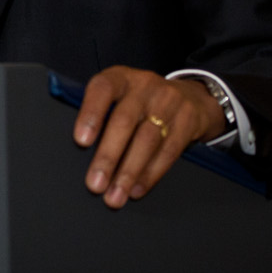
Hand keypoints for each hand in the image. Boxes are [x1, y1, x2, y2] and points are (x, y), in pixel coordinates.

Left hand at [74, 67, 227, 206]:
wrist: (191, 96)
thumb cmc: (141, 100)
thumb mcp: (121, 94)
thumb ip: (102, 112)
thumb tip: (80, 146)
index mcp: (121, 77)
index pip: (102, 89)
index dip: (90, 114)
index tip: (81, 141)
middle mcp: (144, 86)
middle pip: (124, 121)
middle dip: (108, 156)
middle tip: (95, 183)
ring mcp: (169, 103)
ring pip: (146, 140)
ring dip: (128, 172)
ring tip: (115, 195)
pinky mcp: (188, 122)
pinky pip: (168, 152)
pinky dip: (150, 174)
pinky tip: (137, 189)